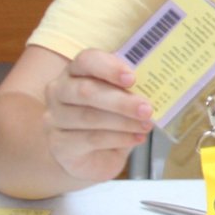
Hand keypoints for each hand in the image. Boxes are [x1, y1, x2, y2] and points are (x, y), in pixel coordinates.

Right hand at [40, 47, 154, 184]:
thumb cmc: (111, 118)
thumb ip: (133, 88)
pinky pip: (91, 139)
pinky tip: (136, 138)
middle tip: (147, 108)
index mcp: (76, 71)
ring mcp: (55, 118)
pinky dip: (119, 139)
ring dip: (124, 121)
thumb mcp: (123, 97)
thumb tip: (159, 84)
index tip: (132, 78)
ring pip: (89, 117)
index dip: (109, 68)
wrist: (93, 154)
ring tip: (147, 125)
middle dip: (121, 101)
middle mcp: (59, 91)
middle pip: (86, 91)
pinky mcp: (60, 144)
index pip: (87, 60)